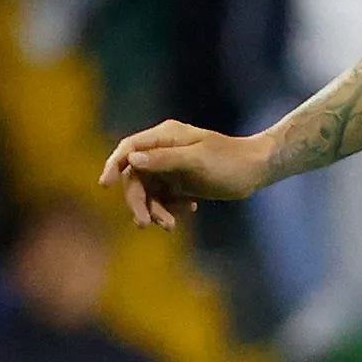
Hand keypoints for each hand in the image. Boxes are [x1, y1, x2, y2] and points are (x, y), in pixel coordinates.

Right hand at [103, 118, 270, 226]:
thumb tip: (132, 159)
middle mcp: (163, 150)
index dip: (114, 165)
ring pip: (149, 192)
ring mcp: (171, 167)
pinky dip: (170, 208)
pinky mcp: (180, 182)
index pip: (129, 148)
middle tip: (144, 224)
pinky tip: (189, 209)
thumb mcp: (197, 161)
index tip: (105, 185)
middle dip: (137, 201)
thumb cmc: (229, 161)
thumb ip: (164, 160)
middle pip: (136, 176)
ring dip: (155, 209)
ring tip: (171, 225)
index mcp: (165, 137)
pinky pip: (164, 198)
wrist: (257, 169)